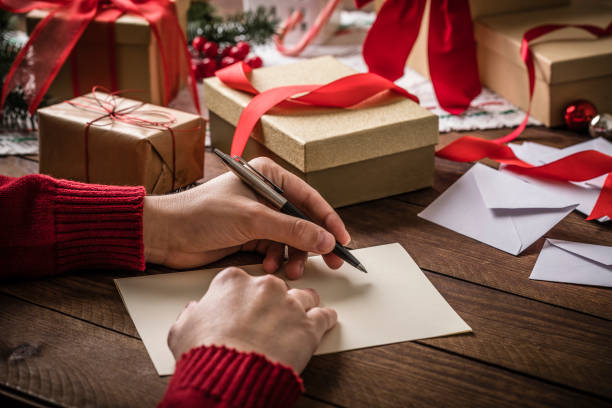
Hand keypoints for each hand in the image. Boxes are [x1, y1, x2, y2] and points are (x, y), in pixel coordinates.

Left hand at [143, 157, 350, 278]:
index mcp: (268, 176)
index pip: (308, 198)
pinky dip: (275, 260)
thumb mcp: (252, 220)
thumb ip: (292, 230)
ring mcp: (257, 216)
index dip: (328, 220)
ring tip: (290, 270)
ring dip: (293, 255)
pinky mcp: (248, 235)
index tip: (343, 241)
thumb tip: (326, 240)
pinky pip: (274, 249)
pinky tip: (268, 267)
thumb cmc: (201, 214)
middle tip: (331, 263)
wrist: (166, 234)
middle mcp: (265, 194)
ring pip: (290, 239)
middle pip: (302, 220)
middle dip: (314, 243)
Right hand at [167, 267, 336, 372]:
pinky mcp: (309, 325)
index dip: (243, 295)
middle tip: (271, 316)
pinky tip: (325, 321)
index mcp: (233, 282)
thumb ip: (191, 315)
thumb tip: (193, 312)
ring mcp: (289, 304)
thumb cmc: (207, 352)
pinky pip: (325, 316)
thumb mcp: (183, 329)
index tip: (245, 303)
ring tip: (302, 315)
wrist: (231, 375)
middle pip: (276, 286)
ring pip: (304, 296)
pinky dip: (326, 319)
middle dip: (275, 300)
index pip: (242, 279)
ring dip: (303, 306)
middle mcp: (264, 286)